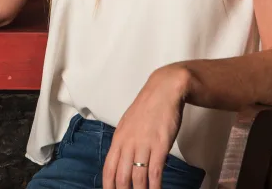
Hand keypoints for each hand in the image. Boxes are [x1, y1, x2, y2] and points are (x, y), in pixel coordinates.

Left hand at [103, 65, 189, 188]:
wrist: (163, 92)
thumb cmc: (147, 109)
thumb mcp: (129, 126)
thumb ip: (125, 143)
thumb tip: (122, 161)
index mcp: (118, 139)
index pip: (108, 168)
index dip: (108, 185)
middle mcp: (127, 143)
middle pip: (120, 176)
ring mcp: (143, 145)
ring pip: (137, 177)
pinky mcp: (160, 146)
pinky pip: (154, 171)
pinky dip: (154, 186)